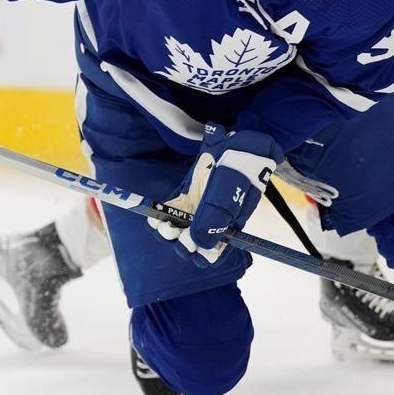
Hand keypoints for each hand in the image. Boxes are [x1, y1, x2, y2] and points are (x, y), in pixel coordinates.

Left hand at [148, 124, 281, 265]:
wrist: (238, 141)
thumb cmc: (238, 165)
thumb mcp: (228, 190)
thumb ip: (214, 217)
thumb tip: (197, 244)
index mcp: (230, 226)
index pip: (213, 252)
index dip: (201, 254)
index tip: (190, 242)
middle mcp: (214, 221)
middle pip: (195, 243)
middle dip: (181, 243)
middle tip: (173, 231)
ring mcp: (200, 209)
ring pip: (181, 230)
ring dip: (169, 232)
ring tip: (162, 225)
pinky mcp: (187, 197)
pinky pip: (172, 212)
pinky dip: (162, 215)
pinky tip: (155, 215)